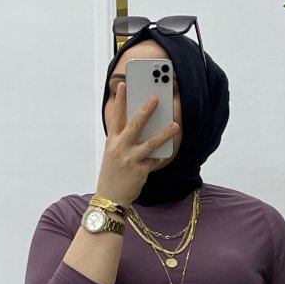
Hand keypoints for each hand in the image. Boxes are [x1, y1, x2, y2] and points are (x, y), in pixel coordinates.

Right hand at [97, 83, 180, 206]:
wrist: (110, 198)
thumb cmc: (113, 174)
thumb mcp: (113, 154)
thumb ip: (124, 140)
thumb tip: (144, 127)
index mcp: (112, 142)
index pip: (116, 117)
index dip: (120, 101)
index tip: (124, 85)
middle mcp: (120, 148)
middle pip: (134, 125)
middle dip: (146, 110)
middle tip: (156, 97)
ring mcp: (130, 160)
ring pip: (150, 143)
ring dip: (164, 133)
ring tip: (175, 125)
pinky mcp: (140, 171)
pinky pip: (155, 160)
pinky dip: (163, 155)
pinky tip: (170, 150)